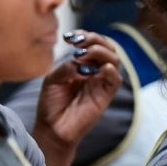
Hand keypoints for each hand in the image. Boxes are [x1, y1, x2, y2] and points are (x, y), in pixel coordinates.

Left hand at [34, 32, 121, 148]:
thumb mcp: (53, 79)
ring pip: (114, 60)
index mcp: (82, 66)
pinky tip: (98, 69)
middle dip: (95, 40)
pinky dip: (110, 70)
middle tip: (79, 43)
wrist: (52, 129)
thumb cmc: (51, 105)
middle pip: (107, 48)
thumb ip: (67, 66)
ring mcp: (101, 84)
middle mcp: (95, 72)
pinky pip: (115, 80)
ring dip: (101, 52)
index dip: (85, 36)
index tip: (70, 37)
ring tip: (84, 55)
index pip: (93, 44)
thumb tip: (80, 61)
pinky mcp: (105, 97)